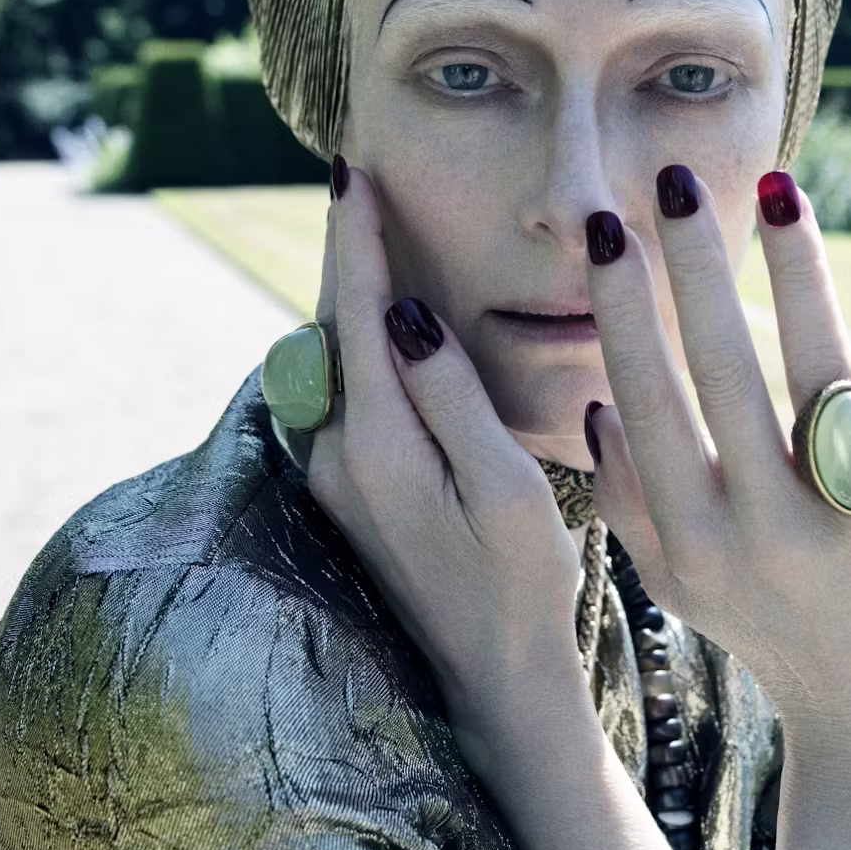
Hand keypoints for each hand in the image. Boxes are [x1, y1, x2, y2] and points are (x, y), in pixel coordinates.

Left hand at [303, 168, 584, 743]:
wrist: (492, 680)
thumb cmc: (522, 588)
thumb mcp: (508, 491)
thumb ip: (452, 397)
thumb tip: (403, 313)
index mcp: (379, 448)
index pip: (356, 314)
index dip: (354, 237)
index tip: (351, 169)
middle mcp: (339, 456)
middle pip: (329, 325)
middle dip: (340, 247)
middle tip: (351, 171)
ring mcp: (336, 475)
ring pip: (333, 354)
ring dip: (345, 287)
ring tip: (362, 218)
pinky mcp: (351, 488)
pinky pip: (346, 387)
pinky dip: (356, 333)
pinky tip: (378, 306)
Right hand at [584, 171, 850, 775]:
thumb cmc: (761, 628)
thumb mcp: (674, 579)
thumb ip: (629, 499)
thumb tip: (600, 397)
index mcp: (692, 539)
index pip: (648, 402)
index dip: (624, 311)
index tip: (603, 230)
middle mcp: (765, 530)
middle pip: (724, 375)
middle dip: (691, 270)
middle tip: (670, 181)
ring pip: (821, 373)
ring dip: (797, 270)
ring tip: (775, 185)